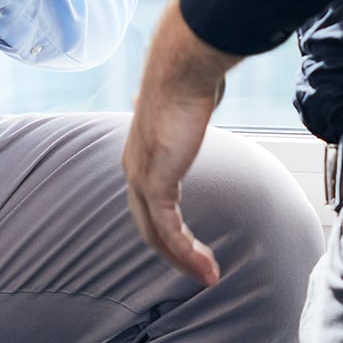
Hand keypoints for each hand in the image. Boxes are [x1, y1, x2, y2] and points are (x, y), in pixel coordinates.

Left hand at [121, 0, 242, 287]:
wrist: (183, 66)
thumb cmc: (191, 77)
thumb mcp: (189, 101)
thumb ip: (190, 110)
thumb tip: (202, 93)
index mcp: (140, 153)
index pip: (148, 202)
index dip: (169, 227)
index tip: (193, 243)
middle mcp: (134, 168)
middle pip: (148, 226)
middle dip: (174, 253)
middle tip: (200, 270)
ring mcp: (142, 176)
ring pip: (156, 235)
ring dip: (183, 259)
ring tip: (208, 276)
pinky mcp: (156, 182)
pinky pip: (169, 230)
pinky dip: (187, 252)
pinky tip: (206, 266)